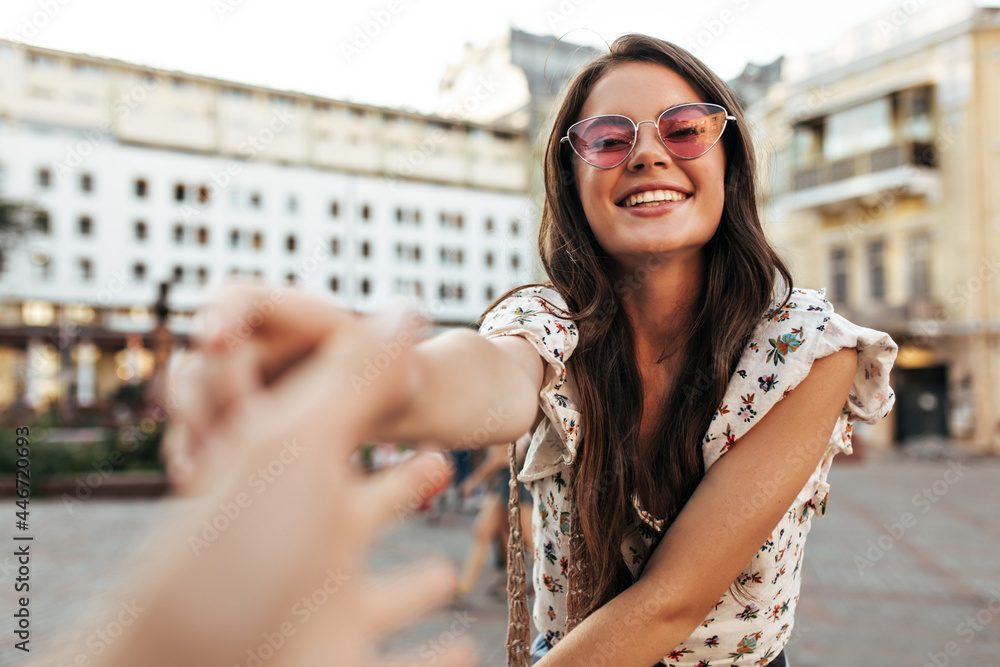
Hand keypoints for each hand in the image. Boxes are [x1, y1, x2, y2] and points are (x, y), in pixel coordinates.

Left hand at [85, 298, 475, 666]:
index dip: (353, 399)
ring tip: (446, 573)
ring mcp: (322, 605)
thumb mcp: (297, 445)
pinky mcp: (344, 659)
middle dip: (395, 489)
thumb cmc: (233, 558)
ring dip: (414, 584)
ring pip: (379, 591)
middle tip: (439, 461)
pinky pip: (402, 660)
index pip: (320, 423)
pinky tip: (462, 651)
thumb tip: (406, 302)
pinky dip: (433, 657)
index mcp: (285, 481)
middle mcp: (302, 541)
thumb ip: (353, 376)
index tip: (389, 400)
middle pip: (357, 507)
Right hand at [162, 280, 423, 492]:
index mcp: (293, 316)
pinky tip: (196, 479)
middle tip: (240, 423)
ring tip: (206, 459)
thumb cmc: (398, 383)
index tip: (220, 342)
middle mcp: (258, 343)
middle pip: (206, 353)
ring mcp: (236, 383)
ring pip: (190, 395)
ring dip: (194, 426)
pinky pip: (191, 435)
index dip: (224, 312)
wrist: (393, 416)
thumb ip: (380, 352)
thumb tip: (407, 312)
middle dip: (214, 388)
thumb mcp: (391, 370)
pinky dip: (191, 455)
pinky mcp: (226, 424)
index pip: (239, 298)